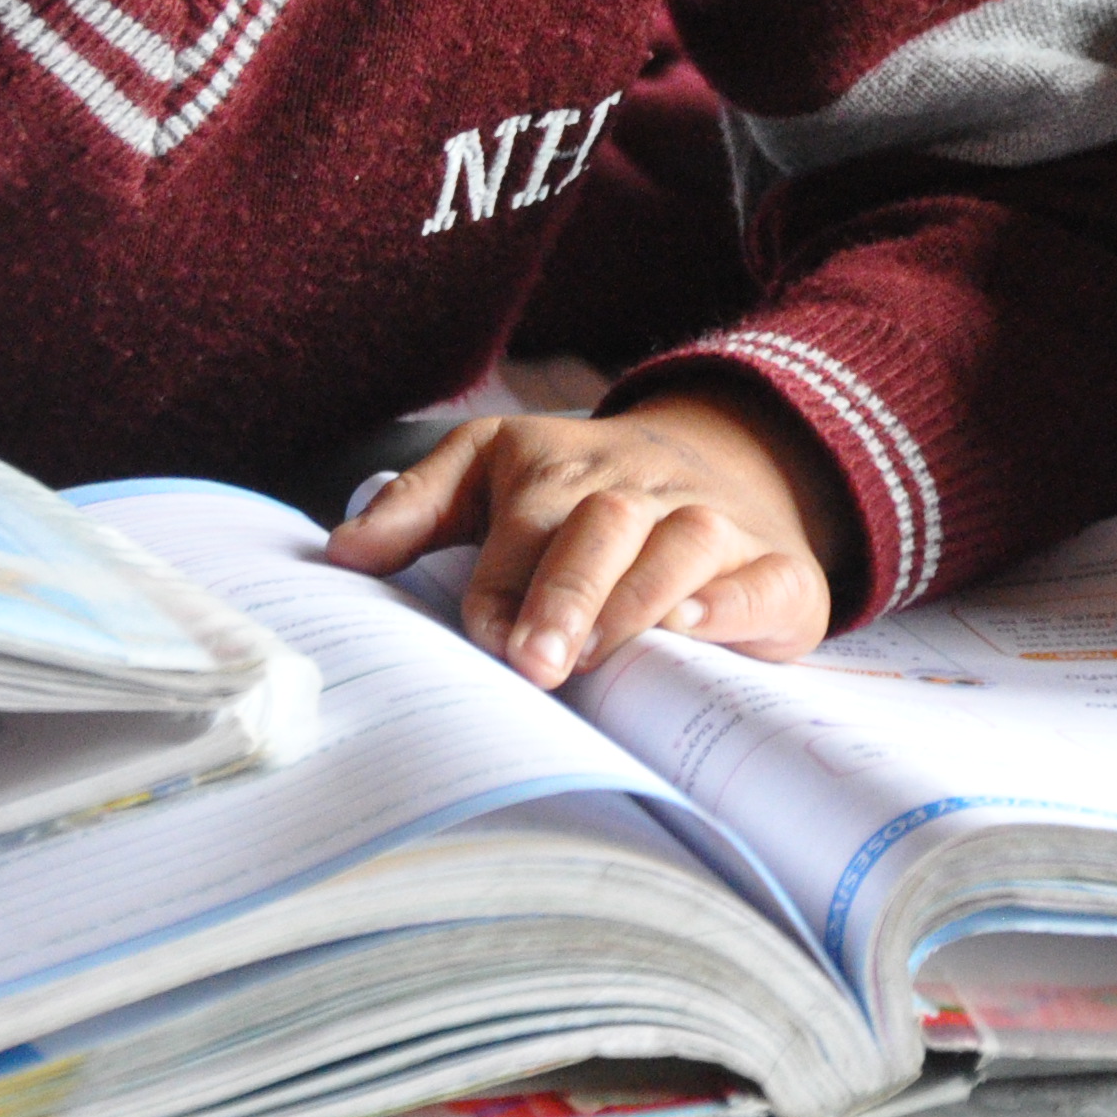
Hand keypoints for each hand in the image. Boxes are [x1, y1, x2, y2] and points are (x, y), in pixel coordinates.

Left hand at [322, 384, 856, 685]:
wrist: (731, 455)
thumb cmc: (585, 485)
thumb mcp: (493, 469)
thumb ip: (417, 506)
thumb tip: (339, 551)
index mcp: (562, 468)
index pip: (526, 522)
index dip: (503, 583)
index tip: (485, 637)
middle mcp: (639, 489)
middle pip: (602, 524)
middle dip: (566, 592)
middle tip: (535, 661)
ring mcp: (714, 522)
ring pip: (682, 542)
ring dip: (639, 597)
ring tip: (598, 654)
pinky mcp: (777, 567)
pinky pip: (766, 578)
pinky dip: (733, 602)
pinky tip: (697, 627)